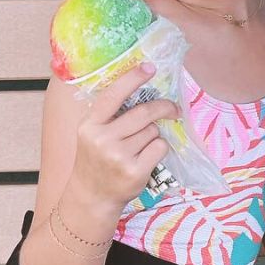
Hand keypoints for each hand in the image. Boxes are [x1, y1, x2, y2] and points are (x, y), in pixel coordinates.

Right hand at [69, 62, 177, 212]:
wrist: (91, 196)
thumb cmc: (95, 160)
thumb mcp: (91, 134)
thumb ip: (109, 115)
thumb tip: (142, 90)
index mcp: (90, 125)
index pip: (113, 95)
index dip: (133, 78)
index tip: (150, 67)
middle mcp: (102, 139)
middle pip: (143, 113)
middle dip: (163, 107)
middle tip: (174, 109)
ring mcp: (118, 157)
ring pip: (152, 131)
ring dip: (153, 134)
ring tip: (140, 146)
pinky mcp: (135, 172)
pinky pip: (159, 148)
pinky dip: (158, 149)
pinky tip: (146, 157)